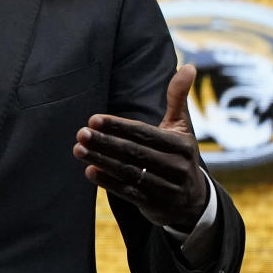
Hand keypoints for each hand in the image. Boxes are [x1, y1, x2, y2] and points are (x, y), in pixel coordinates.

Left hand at [72, 65, 207, 230]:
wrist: (194, 202)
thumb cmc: (179, 155)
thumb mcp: (182, 128)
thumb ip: (178, 98)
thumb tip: (189, 66)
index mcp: (182, 146)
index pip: (144, 133)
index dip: (118, 126)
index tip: (93, 119)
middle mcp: (176, 168)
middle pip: (133, 152)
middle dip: (105, 142)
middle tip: (80, 133)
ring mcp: (166, 189)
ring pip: (128, 172)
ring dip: (101, 160)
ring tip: (78, 149)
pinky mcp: (155, 206)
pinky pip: (128, 192)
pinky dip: (108, 182)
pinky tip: (89, 171)